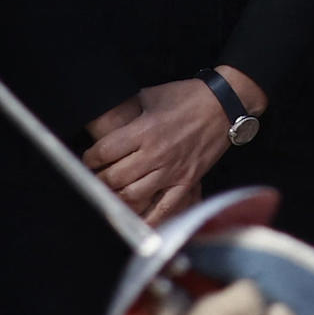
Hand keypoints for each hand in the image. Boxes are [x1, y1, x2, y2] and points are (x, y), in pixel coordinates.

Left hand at [84, 67, 265, 222]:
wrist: (224, 105)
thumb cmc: (187, 97)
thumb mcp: (152, 95)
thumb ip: (129, 110)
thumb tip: (106, 120)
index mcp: (145, 130)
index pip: (104, 152)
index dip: (90, 158)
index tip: (89, 160)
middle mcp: (156, 153)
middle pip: (114, 178)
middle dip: (99, 180)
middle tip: (96, 178)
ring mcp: (172, 171)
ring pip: (133, 195)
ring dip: (117, 196)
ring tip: (112, 192)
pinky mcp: (186, 182)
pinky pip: (164, 209)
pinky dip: (147, 218)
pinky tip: (136, 219)